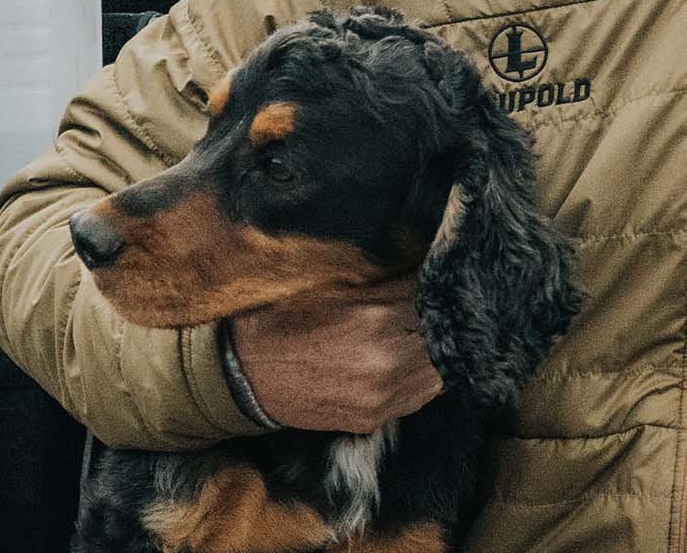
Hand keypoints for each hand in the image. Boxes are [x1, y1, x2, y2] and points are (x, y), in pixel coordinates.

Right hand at [227, 278, 441, 432]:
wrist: (244, 374)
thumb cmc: (284, 321)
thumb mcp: (333, 287)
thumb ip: (385, 282)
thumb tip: (426, 268)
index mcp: (376, 320)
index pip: (434, 302)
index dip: (438, 290)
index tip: (439, 283)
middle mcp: (386, 362)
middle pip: (443, 339)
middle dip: (441, 322)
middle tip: (436, 308)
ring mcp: (381, 397)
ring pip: (438, 373)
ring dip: (435, 352)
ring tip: (423, 335)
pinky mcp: (373, 419)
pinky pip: (418, 398)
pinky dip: (421, 378)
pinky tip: (409, 362)